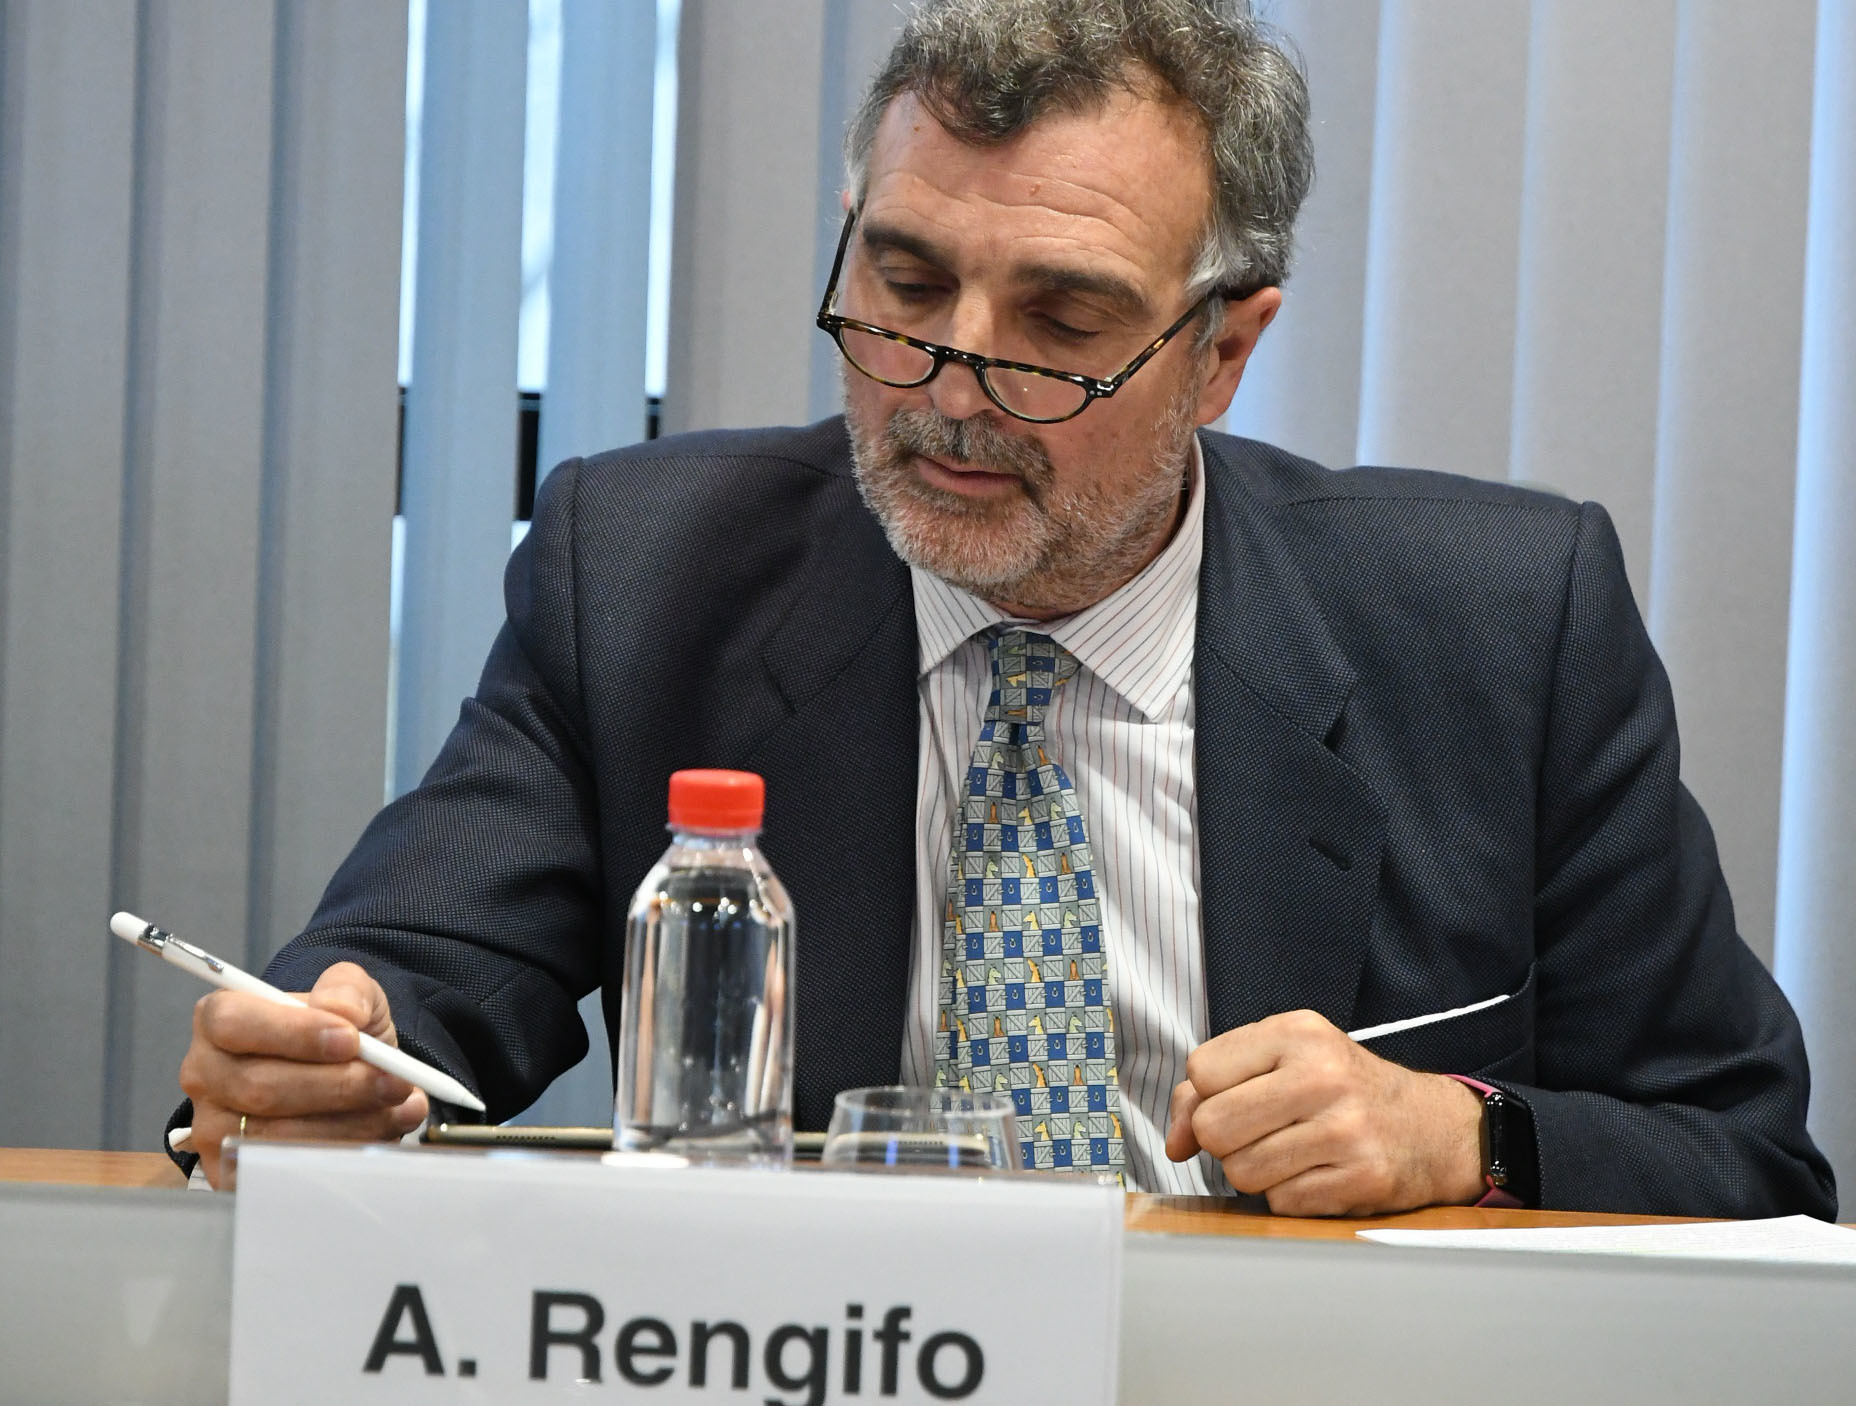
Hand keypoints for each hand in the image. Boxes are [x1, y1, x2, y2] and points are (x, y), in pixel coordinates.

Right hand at [177, 962, 426, 1187]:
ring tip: (400, 1105)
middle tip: (395, 1080)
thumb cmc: (333, 1032)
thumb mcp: (347, 993)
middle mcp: (205, 1075)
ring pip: (277, 1135)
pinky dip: (342, 1153)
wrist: (339, 1075)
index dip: (293, 1033)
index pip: (234, 1023)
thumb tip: (344, 1011)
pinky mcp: (231, 1171)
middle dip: (339, 1086)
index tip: (351, 1039)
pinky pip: (285, 1169)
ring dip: (352, 1123)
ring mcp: (213, 1128)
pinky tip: (382, 1130)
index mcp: (219, 1020)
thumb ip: (346, 988)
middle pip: (259, 1088)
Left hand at [1164, 1009, 1484, 1215]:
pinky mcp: (1362, 1178)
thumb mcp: (1281, 1059)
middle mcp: (1323, 1075)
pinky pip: (1280, 1202)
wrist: (1433, 1127)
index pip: (1201, 1070)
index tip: (1241, 1094)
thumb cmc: (1340, 1089)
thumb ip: (1209, 1089)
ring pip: (1240, 1172)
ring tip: (1290, 1152)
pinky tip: (1317, 1173)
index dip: (1210, 1092)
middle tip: (1260, 1131)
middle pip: (1213, 1126)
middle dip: (1224, 1138)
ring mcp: (1346, 1129)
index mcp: (1298, 1032)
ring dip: (1254, 1171)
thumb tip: (1175, 1143)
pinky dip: (1288, 1194)